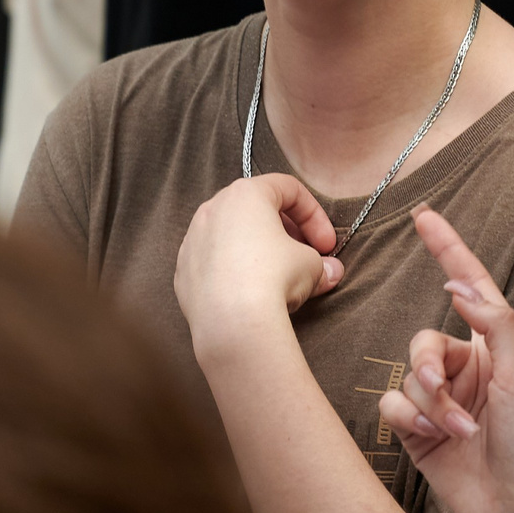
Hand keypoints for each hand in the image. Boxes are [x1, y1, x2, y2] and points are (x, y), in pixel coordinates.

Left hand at [174, 173, 346, 349]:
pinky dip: (233, 271)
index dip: (315, 216)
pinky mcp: (183, 271)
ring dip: (259, 250)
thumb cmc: (273, 279)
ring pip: (232, 236)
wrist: (232, 322)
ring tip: (277, 277)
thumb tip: (330, 272)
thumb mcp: (311, 266)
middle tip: (306, 258)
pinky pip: (214, 262)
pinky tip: (249, 294)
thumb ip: (321, 262)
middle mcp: (213, 209)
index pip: (289, 190)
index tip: (327, 246)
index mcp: (246, 194)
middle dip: (287, 232)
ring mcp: (193, 240)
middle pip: (257, 210)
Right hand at [378, 206, 513, 512]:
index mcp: (498, 346)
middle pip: (422, 341)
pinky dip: (410, 421)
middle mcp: (468, 368)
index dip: (447, 250)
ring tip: (457, 433)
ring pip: (406, 377)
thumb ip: (496, 322)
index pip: (468, 286)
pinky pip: (392, 406)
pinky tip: (434, 440)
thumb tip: (460, 287)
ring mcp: (442, 400)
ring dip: (429, 405)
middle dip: (428, 368)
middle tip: (445, 395)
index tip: (426, 217)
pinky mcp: (420, 431)